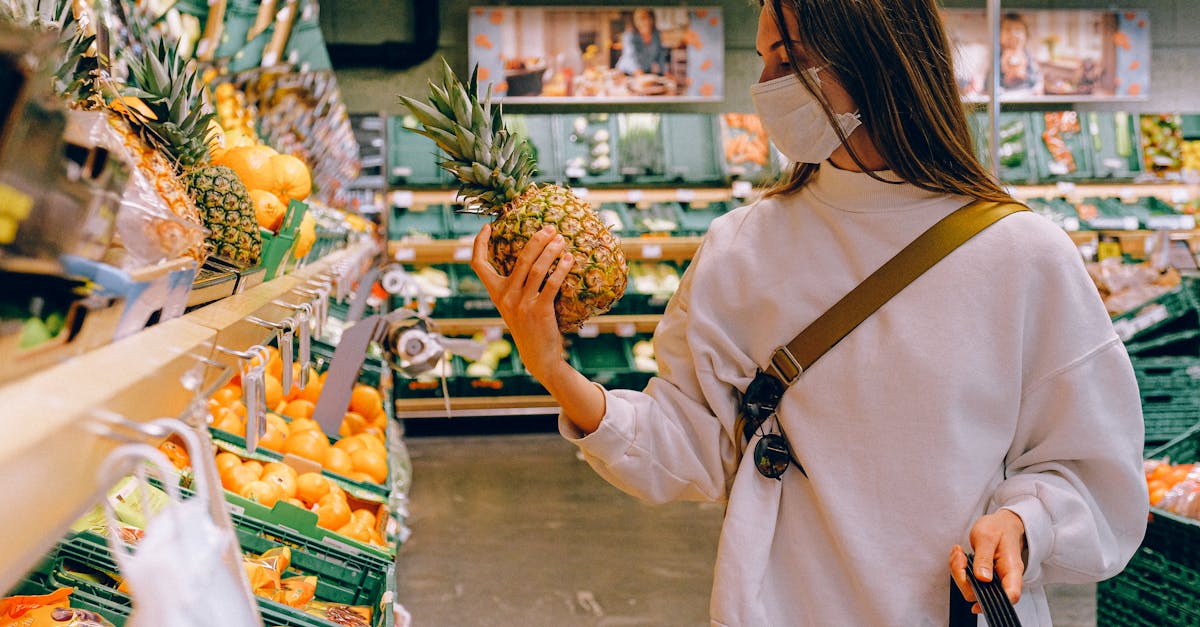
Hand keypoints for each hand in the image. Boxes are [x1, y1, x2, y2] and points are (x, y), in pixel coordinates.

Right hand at [470, 223, 574, 383]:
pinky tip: (569, 259)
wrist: (538, 356)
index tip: (486, 227)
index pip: (479, 265)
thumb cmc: (529, 327)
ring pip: (536, 268)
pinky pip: (551, 284)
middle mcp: (506, 297)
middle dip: (536, 240)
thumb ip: (516, 287)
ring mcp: (521, 304)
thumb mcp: (515, 306)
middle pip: (519, 259)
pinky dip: (561, 269)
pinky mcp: (538, 311)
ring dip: (551, 250)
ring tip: (561, 240)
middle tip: (550, 228)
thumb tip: (530, 258)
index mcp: (496, 294)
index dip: (479, 244)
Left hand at [949, 509, 1025, 614]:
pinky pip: (968, 581)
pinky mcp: (983, 578)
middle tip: (960, 556)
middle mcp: (1004, 579)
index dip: (995, 604)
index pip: (1011, 595)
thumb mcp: (988, 537)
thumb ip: (984, 557)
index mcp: (1012, 570)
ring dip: (958, 572)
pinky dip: (958, 569)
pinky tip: (960, 555)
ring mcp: (994, 580)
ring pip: (972, 589)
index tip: (975, 604)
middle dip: (964, 579)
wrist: (1002, 524)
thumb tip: (983, 578)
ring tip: (959, 553)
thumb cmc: (998, 529)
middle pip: (984, 595)